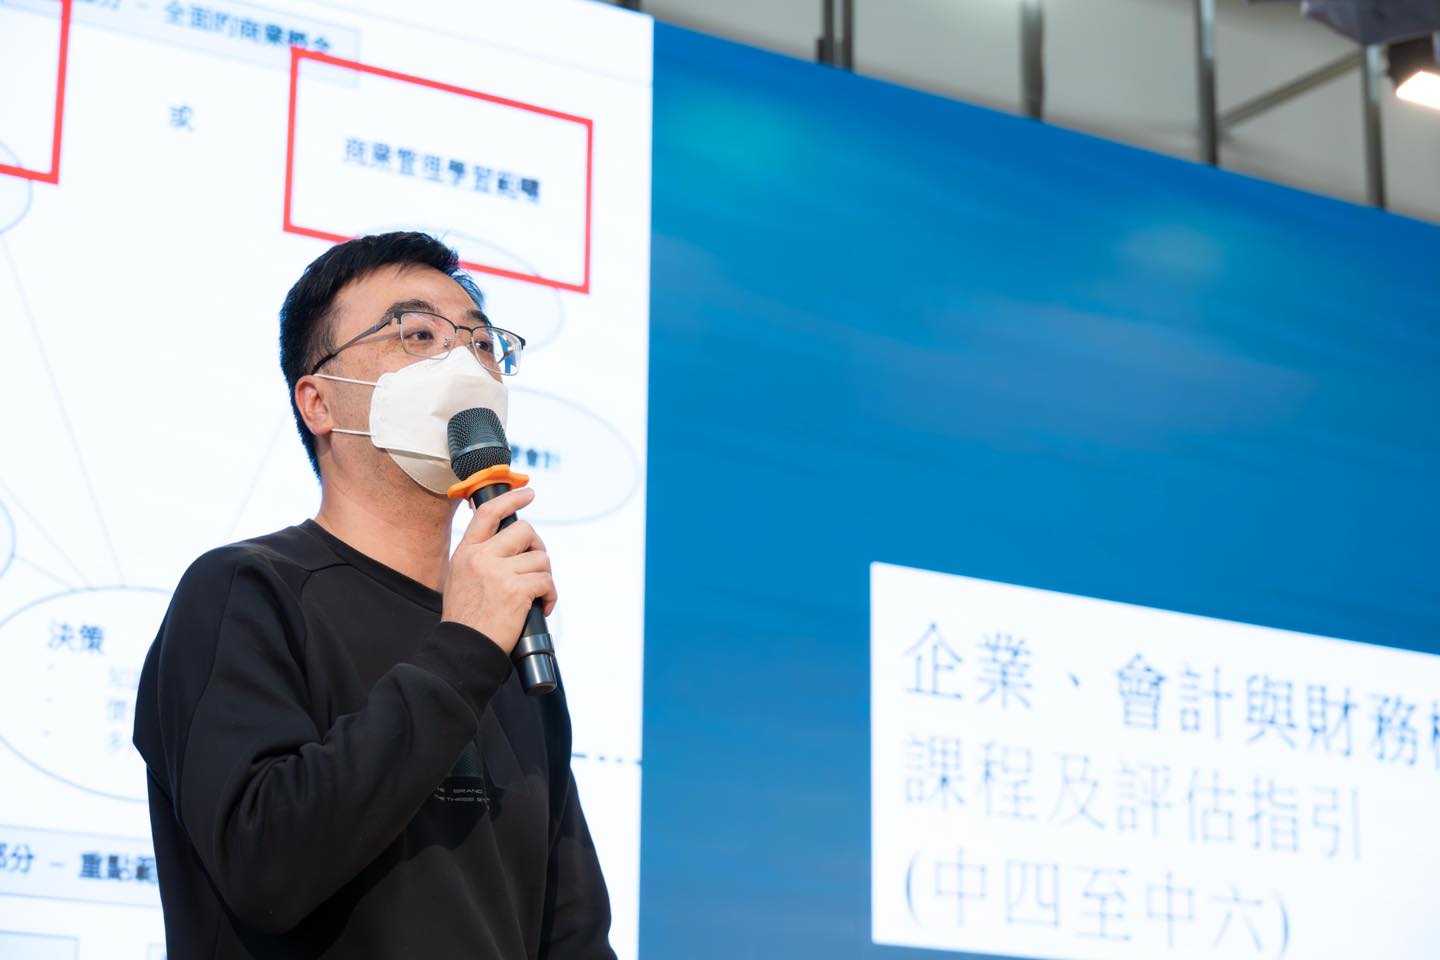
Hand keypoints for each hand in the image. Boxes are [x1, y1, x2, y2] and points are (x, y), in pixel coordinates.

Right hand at [441, 487, 556, 655]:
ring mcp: (498, 573)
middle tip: (537, 566)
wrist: (463, 649)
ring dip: (545, 577)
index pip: (488, 513)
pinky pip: (547, 581)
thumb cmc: (465, 619)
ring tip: (537, 595)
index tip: (528, 493)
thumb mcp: (459, 579)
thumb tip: (510, 545)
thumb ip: (479, 558)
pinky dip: (550, 595)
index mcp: (466, 553)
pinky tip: (543, 607)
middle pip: (525, 531)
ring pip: (540, 559)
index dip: (511, 499)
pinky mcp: (516, 591)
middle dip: (538, 548)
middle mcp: (481, 558)